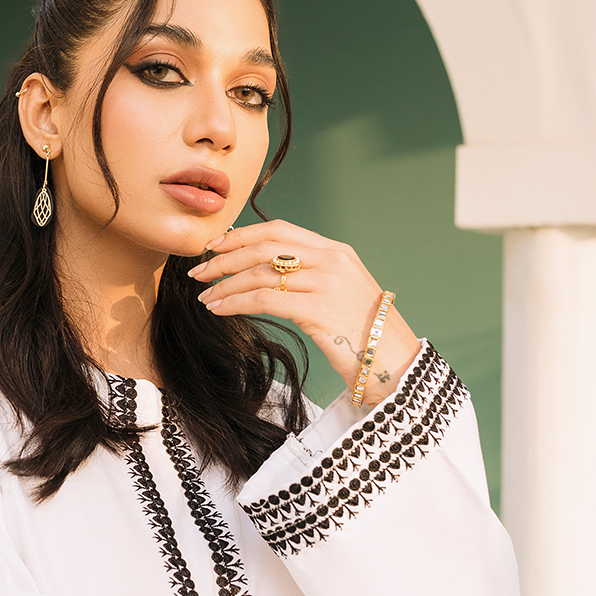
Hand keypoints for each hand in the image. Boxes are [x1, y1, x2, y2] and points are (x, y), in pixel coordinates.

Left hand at [188, 218, 419, 401]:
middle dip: (225, 258)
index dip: (242, 235)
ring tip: (205, 298)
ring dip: (225, 285)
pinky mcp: (320, 309)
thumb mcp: (341, 294)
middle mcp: (333, 260)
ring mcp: (328, 283)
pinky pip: (265, 300)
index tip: (215, 246)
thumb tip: (267, 274)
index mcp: (336, 251)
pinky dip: (235, 303)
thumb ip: (311, 277)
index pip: (279, 230)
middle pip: (265, 247)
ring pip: (261, 274)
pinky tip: (220, 310)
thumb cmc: (365, 336)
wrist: (396, 365)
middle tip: (199, 272)